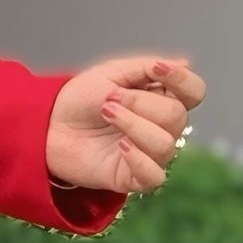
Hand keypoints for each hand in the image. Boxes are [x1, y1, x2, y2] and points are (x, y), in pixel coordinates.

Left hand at [47, 54, 206, 195]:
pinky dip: (139, 159)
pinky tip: (120, 146)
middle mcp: (162, 128)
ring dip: (133, 125)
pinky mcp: (133, 178)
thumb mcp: (111, 73)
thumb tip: (184, 64)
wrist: (47, 125)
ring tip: (106, 114)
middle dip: (141, 103)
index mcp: (162, 98)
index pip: (194, 92)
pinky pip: (154, 176)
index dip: (182, 80)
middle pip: (177, 116)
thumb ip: (146, 67)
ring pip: (166, 144)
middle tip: (109, 99)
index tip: (155, 70)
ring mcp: (150, 154)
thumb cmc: (80, 100)